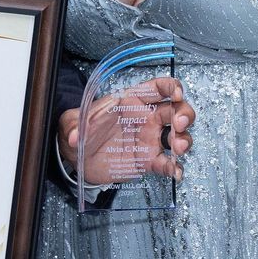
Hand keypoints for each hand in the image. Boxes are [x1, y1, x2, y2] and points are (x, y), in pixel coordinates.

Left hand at [57, 75, 194, 184]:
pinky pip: (167, 163)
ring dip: (183, 140)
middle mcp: (145, 118)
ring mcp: (149, 140)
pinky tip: (175, 172)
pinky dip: (175, 168)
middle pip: (175, 110)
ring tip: (178, 148)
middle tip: (179, 124)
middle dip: (184, 114)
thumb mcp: (73, 122)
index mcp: (131, 101)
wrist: (79, 157)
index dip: (170, 87)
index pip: (156, 88)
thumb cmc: (82, 131)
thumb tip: (72, 135)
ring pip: (177, 136)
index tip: (176, 93)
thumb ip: (72, 125)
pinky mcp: (148, 161)